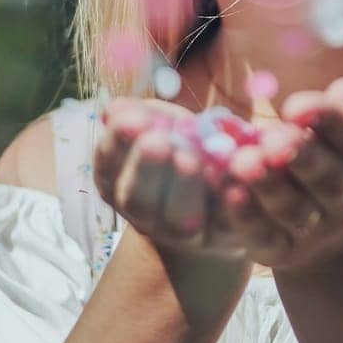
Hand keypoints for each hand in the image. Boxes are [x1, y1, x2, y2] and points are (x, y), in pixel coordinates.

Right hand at [92, 96, 246, 258]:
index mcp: (118, 182)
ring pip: (176, 219)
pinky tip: (234, 186)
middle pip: (136, 200)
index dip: (118, 141)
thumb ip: (144, 115)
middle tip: (158, 141)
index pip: (108, 164)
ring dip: (183, 188)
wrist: (222, 194)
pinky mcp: (224, 235)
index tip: (134, 118)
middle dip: (146, 169)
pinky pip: (226, 224)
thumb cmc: (184, 145)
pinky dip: (230, 206)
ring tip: (191, 158)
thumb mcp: (163, 125)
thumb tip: (115, 107)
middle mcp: (144, 215)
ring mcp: (182, 232)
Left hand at [219, 76, 342, 271]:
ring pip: (293, 208)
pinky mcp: (285, 251)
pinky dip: (245, 216)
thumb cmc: (341, 156)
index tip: (294, 106)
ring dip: (267, 185)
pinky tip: (229, 190)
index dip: (328, 117)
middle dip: (300, 156)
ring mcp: (321, 231)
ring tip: (243, 160)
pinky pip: (264, 235)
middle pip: (327, 177)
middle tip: (273, 139)